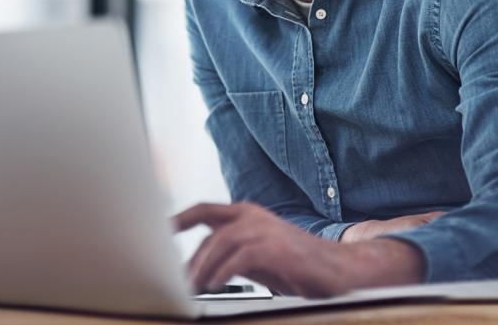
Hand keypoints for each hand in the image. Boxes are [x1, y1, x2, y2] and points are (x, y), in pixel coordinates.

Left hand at [173, 201, 424, 297]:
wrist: (337, 268)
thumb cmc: (295, 264)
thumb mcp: (256, 257)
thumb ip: (230, 254)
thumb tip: (200, 267)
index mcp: (246, 213)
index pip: (204, 211)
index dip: (180, 218)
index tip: (160, 230)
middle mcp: (252, 216)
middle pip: (208, 231)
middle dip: (190, 258)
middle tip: (178, 281)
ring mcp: (263, 229)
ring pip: (219, 244)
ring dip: (203, 267)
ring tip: (194, 287)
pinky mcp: (274, 247)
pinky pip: (239, 258)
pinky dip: (223, 272)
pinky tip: (216, 285)